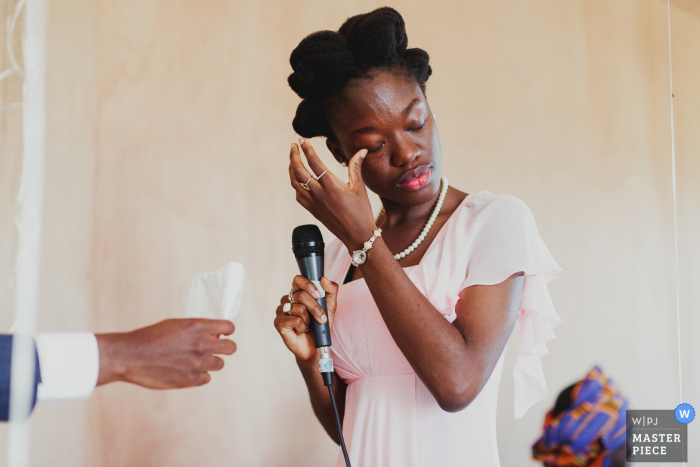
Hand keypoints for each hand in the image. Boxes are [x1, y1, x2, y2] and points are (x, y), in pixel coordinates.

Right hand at [95, 319, 235, 388]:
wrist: (131, 356)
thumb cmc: (151, 337)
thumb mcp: (176, 325)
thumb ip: (197, 329)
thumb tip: (214, 335)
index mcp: (198, 326)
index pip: (228, 327)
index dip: (226, 330)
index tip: (222, 334)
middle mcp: (202, 344)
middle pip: (231, 348)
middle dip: (225, 347)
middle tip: (216, 348)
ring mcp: (198, 363)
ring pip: (220, 364)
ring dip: (211, 362)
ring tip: (195, 359)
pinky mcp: (191, 380)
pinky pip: (206, 378)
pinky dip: (199, 375)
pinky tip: (186, 370)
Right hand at [274, 276, 338, 362]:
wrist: (316, 346)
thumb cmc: (320, 325)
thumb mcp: (330, 307)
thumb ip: (331, 291)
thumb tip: (324, 279)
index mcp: (298, 293)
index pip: (298, 280)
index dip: (308, 285)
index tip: (319, 295)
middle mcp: (288, 300)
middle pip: (300, 295)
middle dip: (315, 307)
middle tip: (321, 318)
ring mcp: (281, 311)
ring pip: (299, 308)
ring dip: (309, 319)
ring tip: (309, 325)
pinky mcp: (279, 322)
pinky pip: (294, 319)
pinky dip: (302, 326)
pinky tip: (301, 330)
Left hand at [289, 139, 375, 250]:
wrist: (357, 234)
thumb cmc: (361, 211)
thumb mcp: (360, 187)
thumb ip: (356, 167)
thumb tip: (363, 151)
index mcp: (332, 185)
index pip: (314, 163)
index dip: (306, 150)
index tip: (301, 141)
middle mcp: (319, 193)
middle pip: (299, 171)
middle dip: (294, 156)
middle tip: (293, 146)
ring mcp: (314, 203)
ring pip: (295, 183)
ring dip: (291, 169)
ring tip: (293, 160)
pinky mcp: (312, 210)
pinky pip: (298, 195)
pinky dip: (296, 185)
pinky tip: (298, 180)